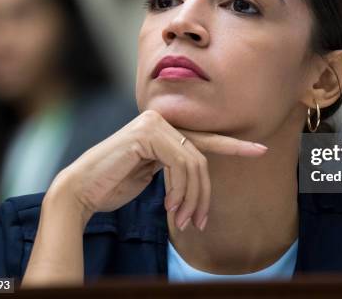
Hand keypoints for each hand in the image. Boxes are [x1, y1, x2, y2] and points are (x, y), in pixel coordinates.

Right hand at [50, 109, 267, 230]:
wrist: (81, 191)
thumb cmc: (114, 185)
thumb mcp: (153, 173)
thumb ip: (175, 164)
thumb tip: (200, 173)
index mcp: (164, 128)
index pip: (205, 138)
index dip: (234, 145)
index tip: (260, 150)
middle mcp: (161, 119)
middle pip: (202, 155)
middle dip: (204, 193)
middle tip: (199, 222)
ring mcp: (154, 123)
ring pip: (194, 161)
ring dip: (192, 197)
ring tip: (183, 221)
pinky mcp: (147, 133)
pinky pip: (180, 163)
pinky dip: (179, 190)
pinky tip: (168, 207)